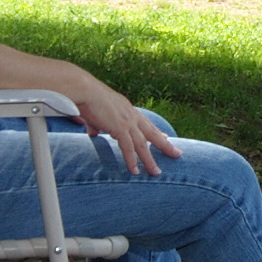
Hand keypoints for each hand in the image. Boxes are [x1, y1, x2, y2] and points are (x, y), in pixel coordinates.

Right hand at [58, 67, 179, 174]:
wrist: (84, 89)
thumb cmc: (87, 98)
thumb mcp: (96, 114)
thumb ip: (96, 125)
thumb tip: (93, 133)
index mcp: (128, 110)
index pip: (146, 123)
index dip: (157, 132)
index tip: (166, 138)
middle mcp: (131, 115)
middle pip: (152, 133)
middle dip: (165, 145)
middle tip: (177, 154)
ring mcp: (127, 122)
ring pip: (143, 144)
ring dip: (149, 160)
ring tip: (156, 172)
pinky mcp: (119, 127)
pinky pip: (128, 147)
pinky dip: (132, 160)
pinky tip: (135, 171)